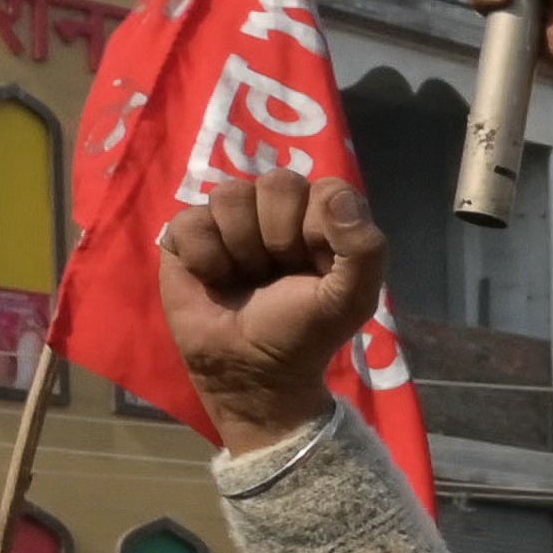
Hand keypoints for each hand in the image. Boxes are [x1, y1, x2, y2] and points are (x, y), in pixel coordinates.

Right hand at [154, 173, 387, 448]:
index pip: (327, 188)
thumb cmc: (303, 332)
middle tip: (278, 273)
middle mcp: (277, 210)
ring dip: (241, 248)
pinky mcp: (187, 231)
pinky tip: (214, 279)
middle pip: (277, 183)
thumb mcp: (351, 299)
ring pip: (230, 196)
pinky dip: (205, 258)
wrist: (249, 369)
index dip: (321, 227)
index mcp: (323, 219)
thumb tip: (338, 195)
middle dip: (280, 237)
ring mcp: (230, 217)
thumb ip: (365, 249)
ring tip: (246, 278)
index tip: (320, 265)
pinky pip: (191, 220)